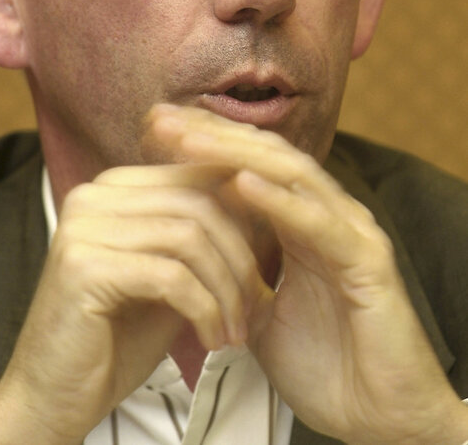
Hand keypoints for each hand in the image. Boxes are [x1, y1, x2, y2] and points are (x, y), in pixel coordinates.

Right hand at [0, 158, 265, 444]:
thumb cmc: (114, 337)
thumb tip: (259, 207)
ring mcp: (84, 226)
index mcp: (113, 187)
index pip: (195, 176)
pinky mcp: (83, 265)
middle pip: (198, 204)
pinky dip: (205, 310)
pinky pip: (171, 277)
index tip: (263, 263)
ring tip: (236, 329)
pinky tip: (212, 340)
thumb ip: (200, 237)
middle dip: (240, 258)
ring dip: (227, 289)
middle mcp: (93, 195)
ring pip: (190, 237)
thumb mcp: (168, 275)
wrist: (54, 396)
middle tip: (256, 306)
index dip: (242, 216)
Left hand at [150, 103, 467, 444]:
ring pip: (291, 174)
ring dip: (237, 153)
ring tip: (188, 139)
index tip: (153, 129)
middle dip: (212, 133)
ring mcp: (350, 232)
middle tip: (161, 118)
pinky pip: (319, 223)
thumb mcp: (259, 309)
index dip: (203, 142)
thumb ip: (234, 271)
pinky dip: (279, 201)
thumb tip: (185, 252)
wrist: (379, 417)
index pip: (249, 163)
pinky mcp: (367, 261)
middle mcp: (327, 214)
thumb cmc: (325, 364)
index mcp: (302, 220)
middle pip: (266, 155)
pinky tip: (241, 183)